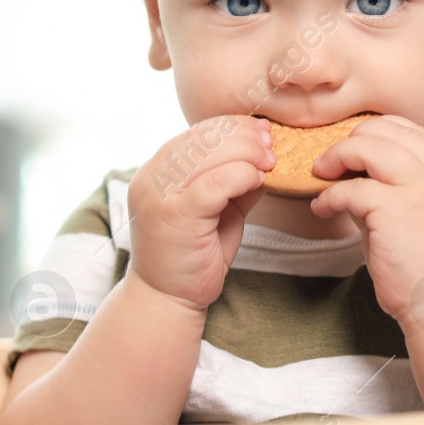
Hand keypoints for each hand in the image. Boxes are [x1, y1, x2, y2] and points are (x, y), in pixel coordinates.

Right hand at [126, 114, 274, 312]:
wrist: (168, 299)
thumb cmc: (193, 255)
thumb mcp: (217, 209)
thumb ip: (232, 180)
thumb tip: (264, 153)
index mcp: (157, 168)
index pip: (196, 132)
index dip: (233, 126)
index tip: (263, 132)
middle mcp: (151, 176)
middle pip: (203, 137)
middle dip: (244, 136)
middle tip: (271, 145)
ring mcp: (159, 194)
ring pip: (209, 154)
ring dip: (247, 153)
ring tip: (270, 160)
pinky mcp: (175, 215)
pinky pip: (215, 183)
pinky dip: (242, 176)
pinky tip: (257, 181)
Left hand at [307, 115, 423, 330]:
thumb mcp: (412, 218)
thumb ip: (386, 191)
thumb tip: (348, 175)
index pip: (410, 130)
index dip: (374, 132)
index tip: (352, 152)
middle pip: (387, 130)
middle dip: (351, 141)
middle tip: (329, 163)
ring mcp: (421, 189)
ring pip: (370, 147)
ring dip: (338, 157)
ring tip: (322, 176)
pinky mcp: (397, 209)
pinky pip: (351, 188)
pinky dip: (330, 196)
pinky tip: (322, 209)